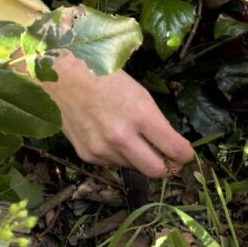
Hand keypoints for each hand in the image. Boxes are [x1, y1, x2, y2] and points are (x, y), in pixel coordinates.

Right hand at [39, 51, 193, 177]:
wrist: (61, 76)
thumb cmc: (104, 75)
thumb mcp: (138, 93)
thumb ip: (154, 120)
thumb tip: (168, 143)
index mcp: (141, 115)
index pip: (174, 149)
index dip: (185, 154)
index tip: (186, 154)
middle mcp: (122, 137)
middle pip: (157, 171)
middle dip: (167, 166)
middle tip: (168, 157)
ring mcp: (103, 149)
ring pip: (134, 167)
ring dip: (139, 158)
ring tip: (132, 137)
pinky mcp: (87, 155)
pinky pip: (112, 163)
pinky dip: (118, 155)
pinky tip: (110, 136)